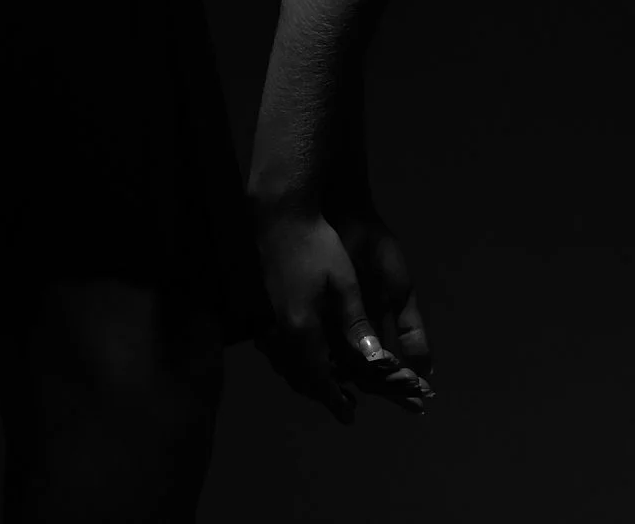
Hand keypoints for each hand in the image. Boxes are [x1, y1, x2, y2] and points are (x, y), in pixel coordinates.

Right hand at [253, 207, 434, 425]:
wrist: (277, 216)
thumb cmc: (316, 244)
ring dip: (307, 381)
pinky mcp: (260, 311)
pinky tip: (304, 358)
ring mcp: (265, 322)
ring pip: (285, 366)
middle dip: (322, 394)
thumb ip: (355, 325)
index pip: (318, 378)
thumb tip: (374, 361)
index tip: (349, 417)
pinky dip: (292, 363)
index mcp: (301, 329)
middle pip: (299, 378)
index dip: (334, 399)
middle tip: (344, 406)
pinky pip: (276, 351)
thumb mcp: (343, 284)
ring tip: (328, 387)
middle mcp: (279, 332)